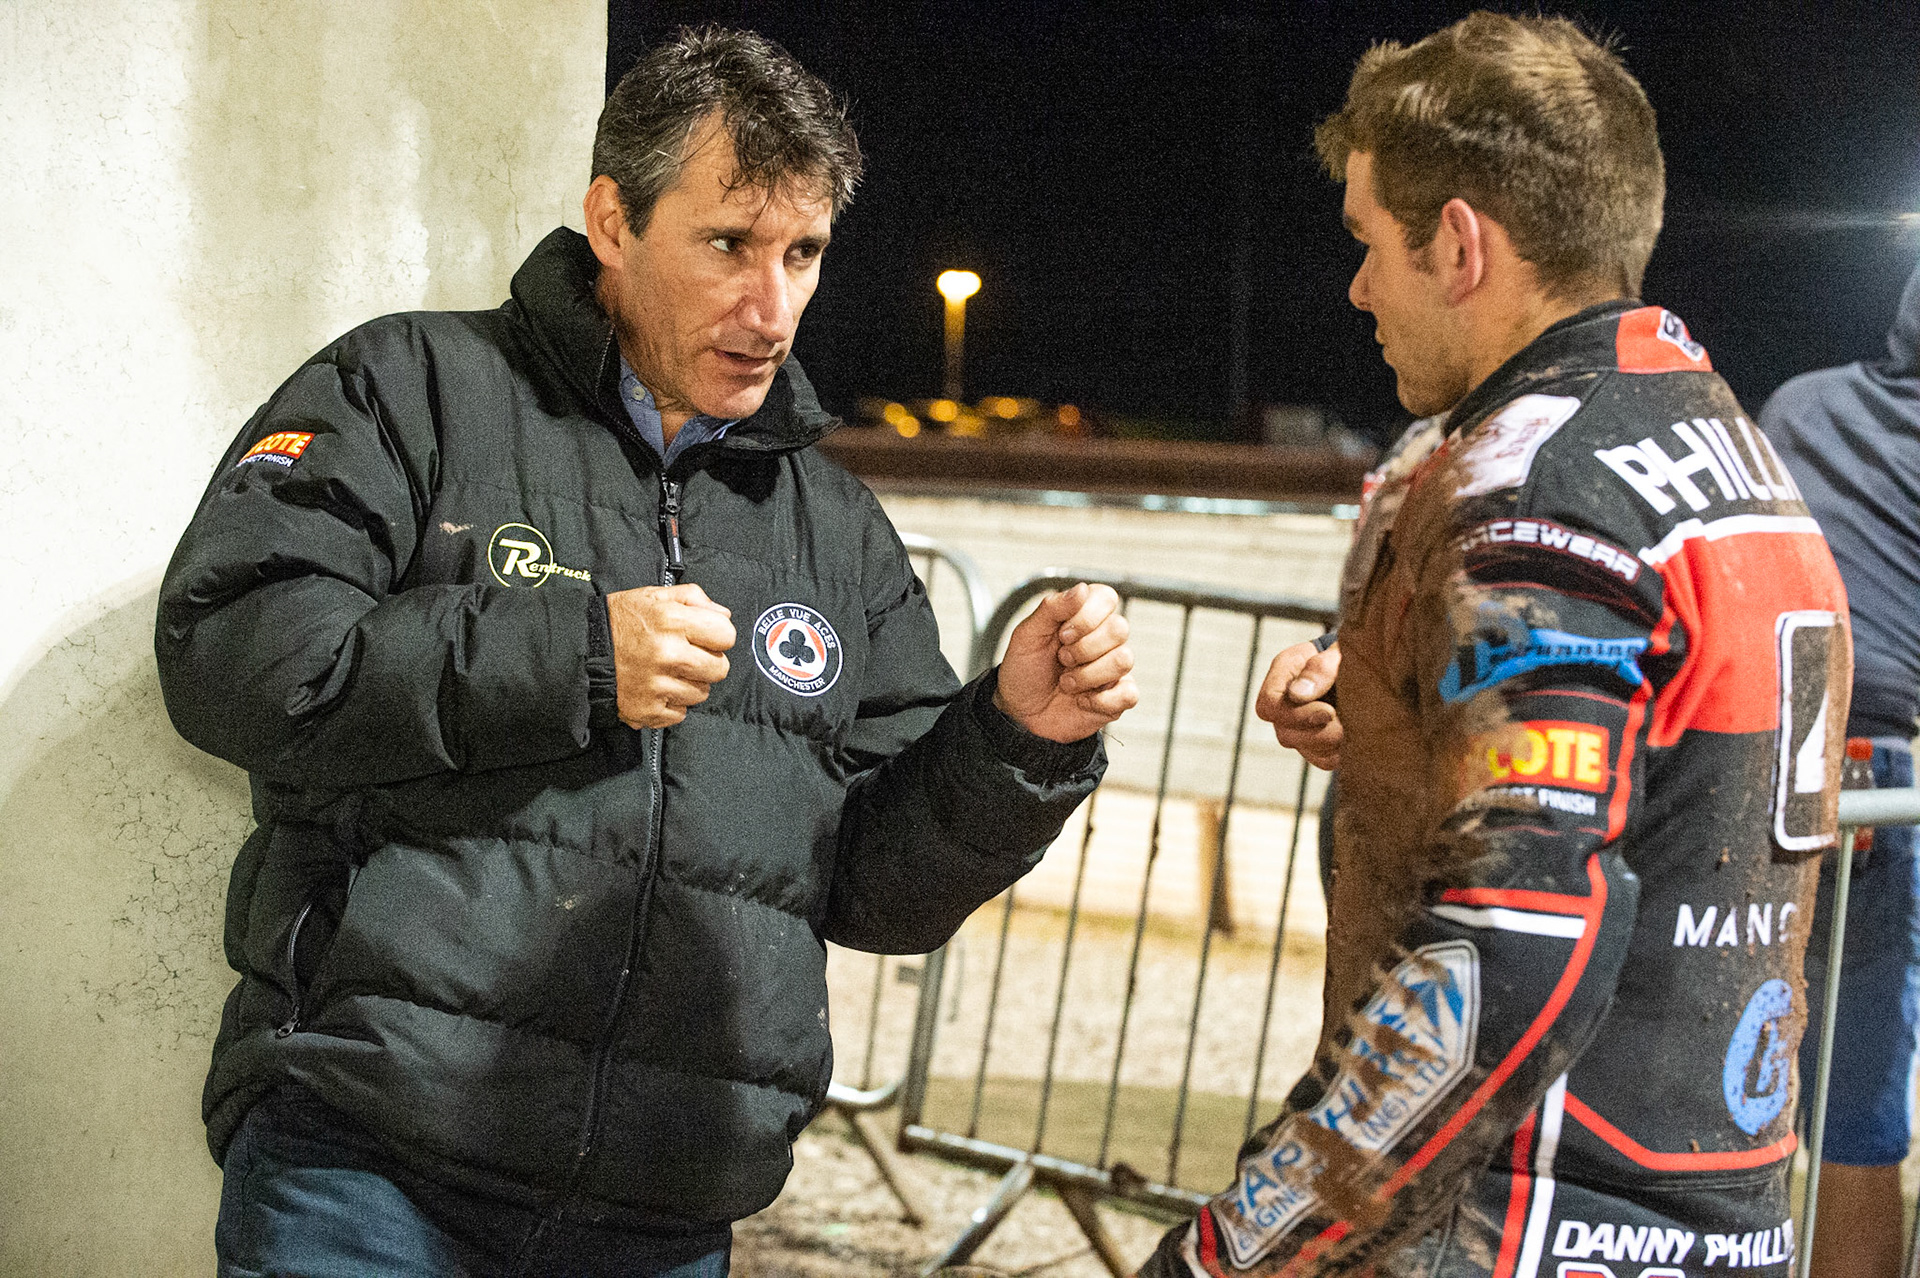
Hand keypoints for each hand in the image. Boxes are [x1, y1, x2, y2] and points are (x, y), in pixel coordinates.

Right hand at [606, 583, 734, 727]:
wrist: (580, 651)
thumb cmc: (620, 622)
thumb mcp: (655, 595)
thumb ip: (694, 598)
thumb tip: (723, 616)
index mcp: (672, 621)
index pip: (726, 636)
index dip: (718, 635)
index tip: (705, 637)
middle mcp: (667, 655)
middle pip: (720, 669)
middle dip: (708, 662)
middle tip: (687, 656)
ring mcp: (658, 686)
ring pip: (701, 693)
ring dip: (689, 684)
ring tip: (666, 672)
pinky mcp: (648, 710)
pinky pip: (680, 713)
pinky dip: (671, 703)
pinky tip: (655, 688)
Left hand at [993, 583, 1138, 742]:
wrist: (1018, 713)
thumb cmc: (1024, 670)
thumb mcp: (1027, 635)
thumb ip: (1052, 608)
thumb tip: (1081, 589)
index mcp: (1085, 617)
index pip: (1107, 598)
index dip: (1085, 617)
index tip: (1061, 634)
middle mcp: (1104, 640)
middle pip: (1119, 628)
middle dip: (1083, 648)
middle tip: (1062, 659)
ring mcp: (1113, 669)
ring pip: (1124, 660)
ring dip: (1087, 675)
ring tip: (1066, 682)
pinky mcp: (1117, 698)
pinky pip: (1130, 694)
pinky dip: (1100, 700)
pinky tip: (1082, 700)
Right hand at [1255, 639, 1341, 769]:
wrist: (1365, 664)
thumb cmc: (1350, 652)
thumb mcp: (1340, 653)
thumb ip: (1320, 668)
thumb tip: (1297, 694)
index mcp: (1284, 674)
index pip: (1268, 706)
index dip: (1295, 715)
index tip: (1328, 712)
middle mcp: (1285, 702)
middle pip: (1284, 734)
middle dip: (1319, 733)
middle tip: (1345, 721)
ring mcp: (1298, 724)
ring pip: (1304, 748)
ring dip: (1332, 742)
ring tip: (1353, 725)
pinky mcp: (1317, 741)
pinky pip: (1323, 759)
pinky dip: (1341, 752)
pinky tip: (1354, 735)